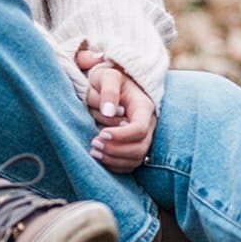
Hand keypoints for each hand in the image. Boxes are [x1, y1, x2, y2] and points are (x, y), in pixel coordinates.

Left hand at [75, 48, 156, 173]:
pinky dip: (115, 165)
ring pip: (136, 159)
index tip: (102, 134)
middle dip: (116, 150)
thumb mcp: (108, 76)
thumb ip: (109, 90)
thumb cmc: (109, 78)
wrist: (111, 83)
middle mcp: (147, 124)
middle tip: (94, 144)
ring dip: (114, 159)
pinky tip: (100, 158)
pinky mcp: (134, 146)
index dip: (122, 136)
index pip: (140, 129)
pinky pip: (129, 164)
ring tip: (93, 151)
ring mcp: (142, 137)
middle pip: (140, 148)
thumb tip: (109, 112)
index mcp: (144, 107)